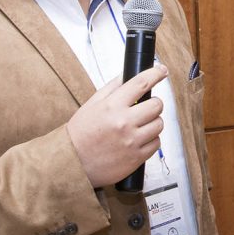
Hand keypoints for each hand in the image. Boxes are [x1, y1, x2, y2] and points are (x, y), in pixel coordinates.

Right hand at [66, 64, 167, 187]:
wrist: (72, 163)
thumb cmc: (81, 133)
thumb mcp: (92, 104)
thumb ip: (112, 87)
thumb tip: (128, 74)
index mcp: (112, 106)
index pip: (141, 84)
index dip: (155, 74)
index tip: (161, 71)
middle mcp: (124, 122)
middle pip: (156, 105)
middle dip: (153, 103)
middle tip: (145, 107)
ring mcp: (131, 141)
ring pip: (159, 124)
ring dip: (152, 122)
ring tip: (140, 126)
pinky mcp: (136, 158)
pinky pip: (156, 143)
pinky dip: (151, 140)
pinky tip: (138, 140)